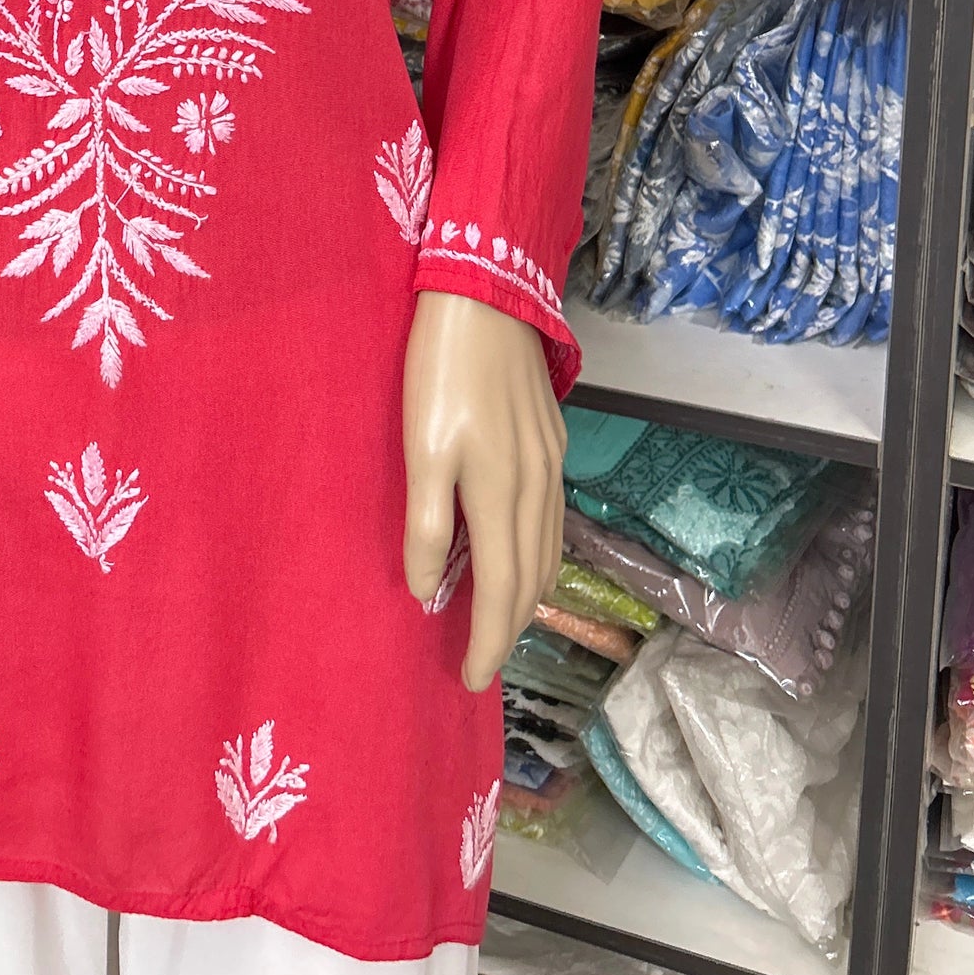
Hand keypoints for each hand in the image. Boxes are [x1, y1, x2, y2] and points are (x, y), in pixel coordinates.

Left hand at [402, 289, 564, 692]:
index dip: (488, 641)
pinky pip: (552, 519)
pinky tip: (520, 552)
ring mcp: (551, 464)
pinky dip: (538, 554)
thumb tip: (429, 589)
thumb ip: (429, 524)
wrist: (488, 296)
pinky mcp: (552, 441)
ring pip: (548, 551)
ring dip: (527, 594)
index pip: (503, 592)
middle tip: (479, 658)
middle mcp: (538, 488)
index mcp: (502, 495)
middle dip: (510, 628)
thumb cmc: (441, 370)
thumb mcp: (421, 449)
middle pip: (532, 580)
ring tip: (499, 619)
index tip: (469, 677)